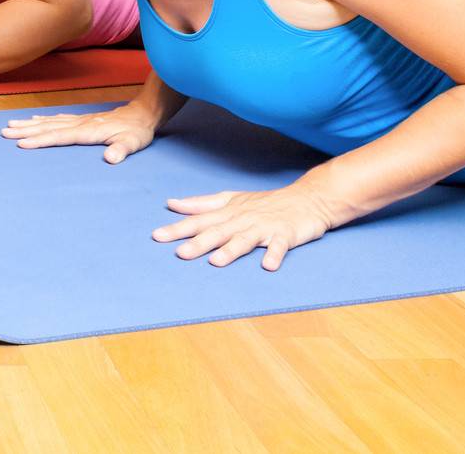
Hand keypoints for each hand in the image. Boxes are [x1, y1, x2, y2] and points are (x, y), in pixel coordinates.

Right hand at [0, 106, 157, 163]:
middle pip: (48, 127)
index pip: (59, 136)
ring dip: (29, 124)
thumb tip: (111, 158)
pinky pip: (56, 119)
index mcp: (88, 131)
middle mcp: (79, 124)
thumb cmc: (137, 131)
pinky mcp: (81, 120)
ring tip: (10, 126)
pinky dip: (42, 119)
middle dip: (25, 131)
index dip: (40, 140)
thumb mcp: (133, 143)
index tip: (22, 144)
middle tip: (4, 133)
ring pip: (49, 122)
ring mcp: (79, 120)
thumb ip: (121, 150)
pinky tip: (33, 120)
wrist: (142, 113)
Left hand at [152, 183, 340, 271]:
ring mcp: (265, 227)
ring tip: (216, 261)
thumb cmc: (265, 202)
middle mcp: (243, 219)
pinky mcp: (286, 234)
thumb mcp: (231, 199)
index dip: (178, 229)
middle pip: (218, 232)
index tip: (157, 237)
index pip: (199, 221)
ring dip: (231, 250)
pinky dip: (275, 255)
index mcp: (228, 212)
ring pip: (245, 239)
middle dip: (199, 243)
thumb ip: (201, 204)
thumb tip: (172, 204)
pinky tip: (268, 266)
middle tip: (180, 253)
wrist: (308, 199)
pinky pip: (280, 246)